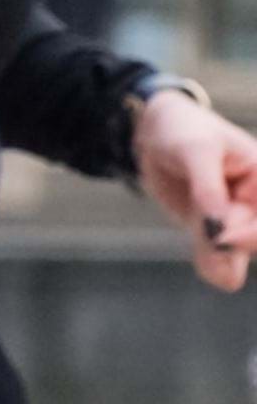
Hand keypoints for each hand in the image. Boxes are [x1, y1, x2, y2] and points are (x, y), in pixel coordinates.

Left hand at [131, 94, 256, 292]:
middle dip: (235, 247)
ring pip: (237, 250)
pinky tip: (211, 271)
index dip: (253, 232)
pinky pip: (219, 254)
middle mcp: (254, 199)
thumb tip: (220, 230)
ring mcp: (236, 217)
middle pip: (255, 236)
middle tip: (214, 254)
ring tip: (214, 272)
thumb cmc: (184, 131)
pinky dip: (214, 264)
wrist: (156, 134)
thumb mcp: (195, 150)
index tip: (225, 235)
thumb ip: (208, 188)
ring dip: (224, 261)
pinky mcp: (214, 229)